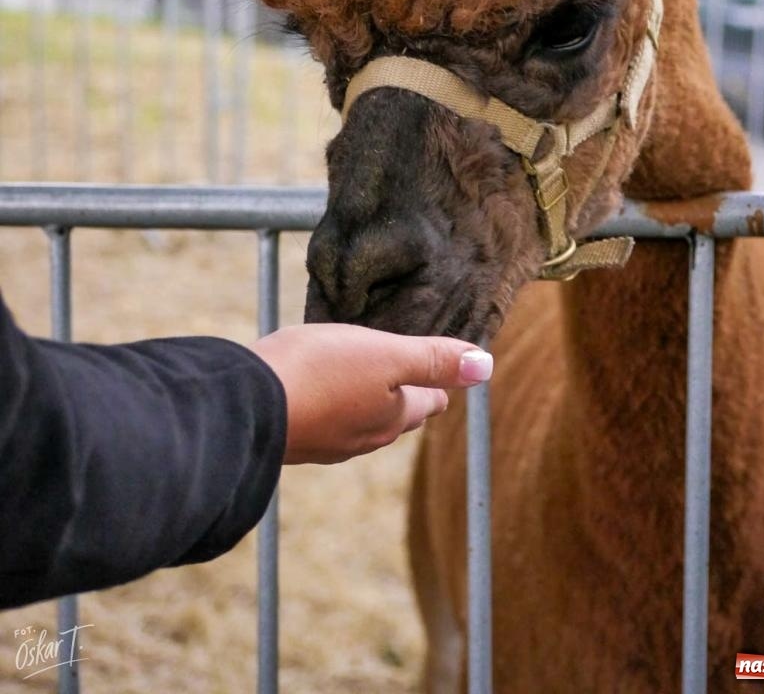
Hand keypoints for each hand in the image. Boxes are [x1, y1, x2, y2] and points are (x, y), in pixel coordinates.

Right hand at [249, 323, 492, 463]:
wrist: (244, 406)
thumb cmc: (321, 373)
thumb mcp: (386, 355)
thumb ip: (433, 360)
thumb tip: (486, 366)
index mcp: (392, 417)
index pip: (427, 403)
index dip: (439, 386)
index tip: (446, 381)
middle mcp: (362, 437)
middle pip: (395, 416)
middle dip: (407, 398)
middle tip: (415, 381)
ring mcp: (325, 442)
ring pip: (359, 421)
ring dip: (368, 403)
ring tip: (370, 385)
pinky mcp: (293, 437)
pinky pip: (325, 420)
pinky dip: (333, 405)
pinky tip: (322, 395)